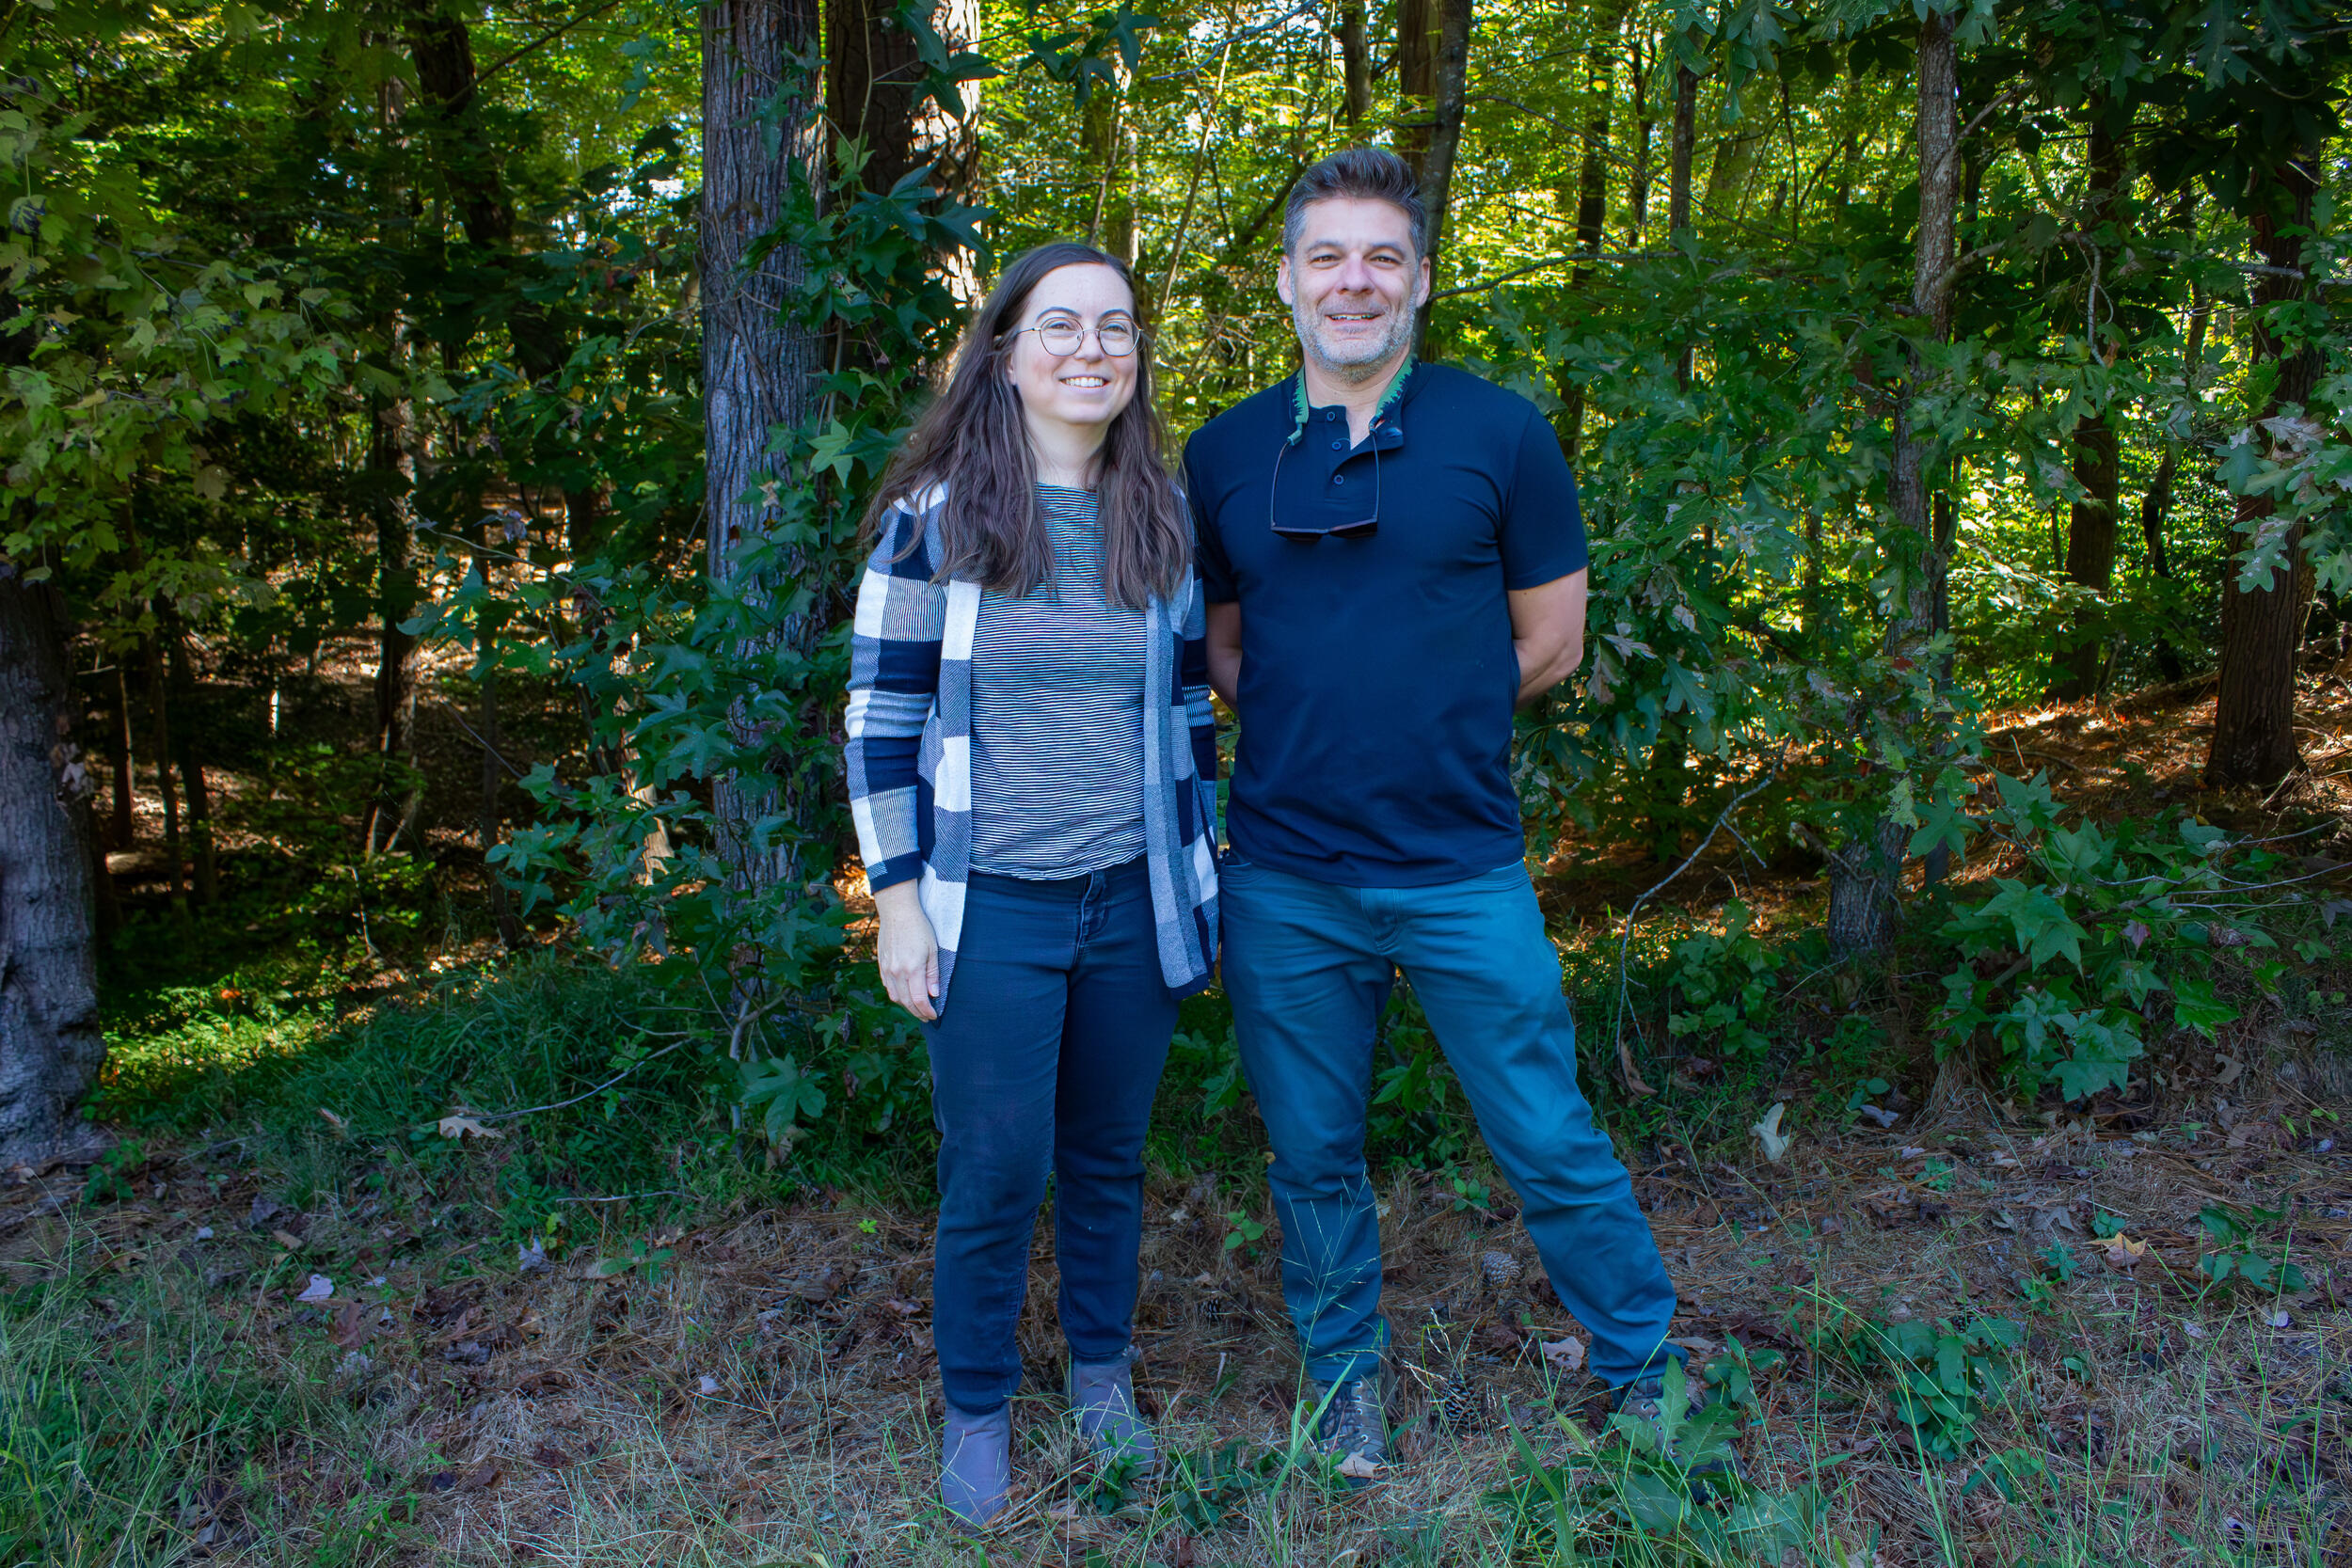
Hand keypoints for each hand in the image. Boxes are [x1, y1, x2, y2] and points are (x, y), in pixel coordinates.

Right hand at [872, 881, 940, 1020]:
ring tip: (917, 1008)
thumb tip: (934, 995)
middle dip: (917, 1013)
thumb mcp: (932, 950)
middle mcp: (896, 972)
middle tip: (927, 1017)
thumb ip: (933, 974)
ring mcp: (887, 969)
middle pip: (906, 1002)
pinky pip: (888, 987)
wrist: (897, 912)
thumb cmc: (919, 928)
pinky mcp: (881, 965)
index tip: (934, 1016)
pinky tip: (905, 995)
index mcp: (912, 969)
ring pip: (895, 997)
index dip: (927, 1011)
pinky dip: (897, 995)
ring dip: (906, 1006)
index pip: (918, 1000)